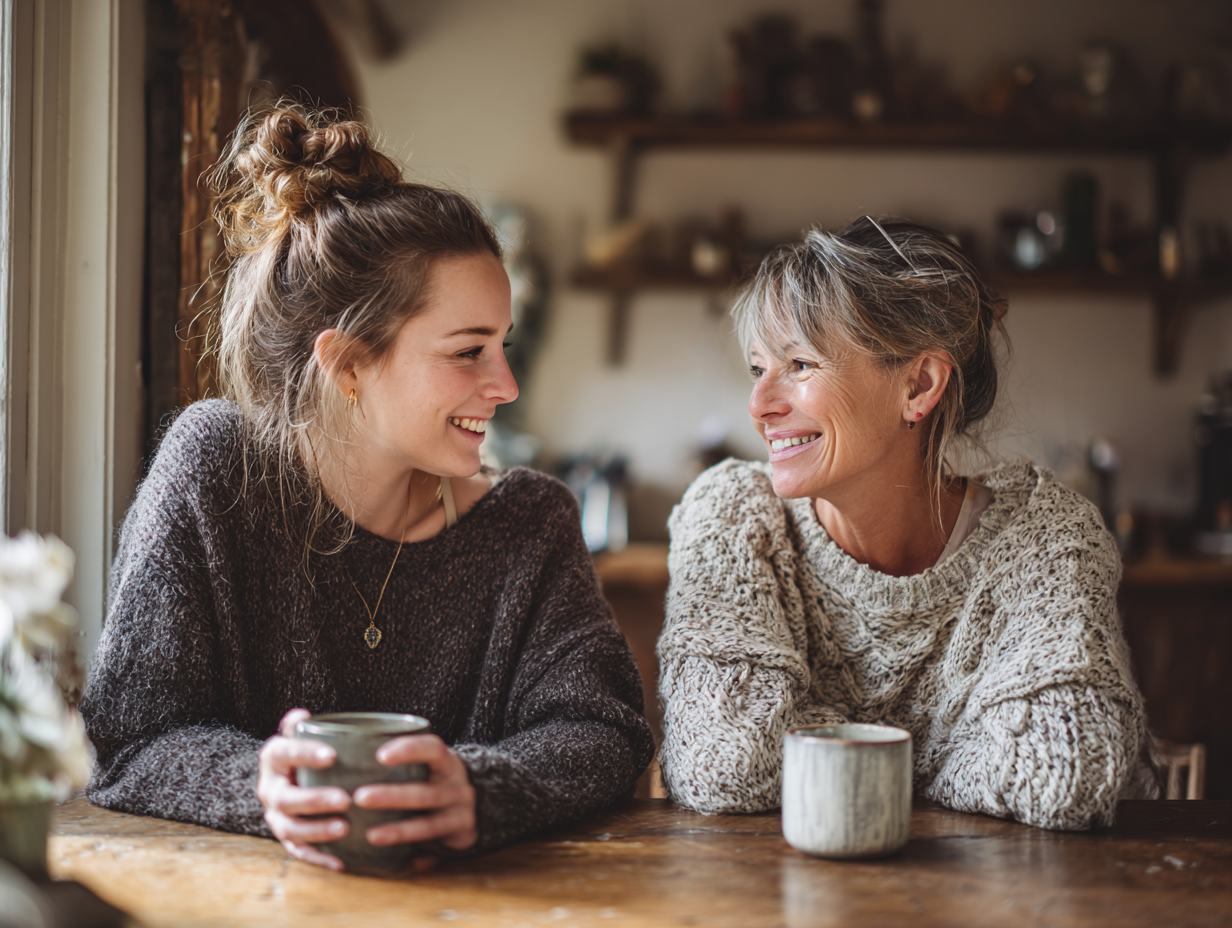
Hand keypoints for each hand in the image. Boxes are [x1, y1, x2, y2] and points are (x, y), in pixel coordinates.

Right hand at [258, 708, 350, 870]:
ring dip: (316, 831)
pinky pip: (300, 852)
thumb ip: (300, 726)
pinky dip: (319, 857)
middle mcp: (270, 789)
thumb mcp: (301, 734)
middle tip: (344, 799)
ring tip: (344, 829)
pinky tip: (342, 860)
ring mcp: (276, 817)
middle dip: (314, 800)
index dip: (304, 754)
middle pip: (286, 799)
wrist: (292, 777)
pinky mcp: (287, 839)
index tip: (332, 755)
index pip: (282, 754)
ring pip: (290, 829)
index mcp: (273, 759)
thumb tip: (302, 715)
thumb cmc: (308, 753)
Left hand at [353, 733, 477, 855]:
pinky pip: (431, 845)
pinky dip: (409, 848)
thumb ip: (401, 758)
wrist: (476, 804)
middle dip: (392, 796)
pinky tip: (388, 852)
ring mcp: (460, 814)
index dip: (409, 750)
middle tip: (359, 797)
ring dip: (398, 830)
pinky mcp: (458, 837)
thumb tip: (346, 748)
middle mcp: (457, 787)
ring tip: (369, 834)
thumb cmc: (435, 779)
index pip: (433, 749)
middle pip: (426, 792)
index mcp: (447, 763)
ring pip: (428, 824)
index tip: (380, 755)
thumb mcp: (428, 764)